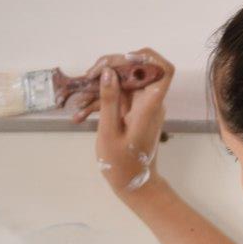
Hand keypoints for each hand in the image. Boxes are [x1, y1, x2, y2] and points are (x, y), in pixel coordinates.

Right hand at [72, 47, 173, 194]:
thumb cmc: (123, 165)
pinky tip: (81, 113)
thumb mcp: (110, 132)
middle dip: (109, 69)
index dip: (146, 57)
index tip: (121, 60)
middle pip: (135, 69)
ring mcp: (142, 106)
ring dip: (99, 87)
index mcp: (150, 105)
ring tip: (79, 101)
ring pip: (122, 81)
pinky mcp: (133, 111)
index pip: (163, 70)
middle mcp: (150, 101)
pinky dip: (100, 101)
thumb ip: (109, 100)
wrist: (134, 186)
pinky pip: (118, 97)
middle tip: (87, 79)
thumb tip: (108, 71)